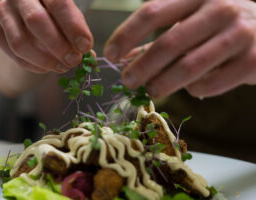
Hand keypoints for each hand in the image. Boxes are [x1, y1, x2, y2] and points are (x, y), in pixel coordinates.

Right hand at [0, 0, 92, 73]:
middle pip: (36, 21)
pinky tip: (48, 68)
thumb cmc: (56, 19)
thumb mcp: (71, 21)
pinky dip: (34, 65)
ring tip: (63, 66)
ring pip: (20, 42)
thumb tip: (89, 55)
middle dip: (58, 46)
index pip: (59, 3)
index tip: (85, 46)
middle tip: (74, 60)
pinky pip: (14, 54)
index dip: (73, 27)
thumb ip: (79, 35)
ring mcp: (4, 13)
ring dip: (45, 60)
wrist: (29, 19)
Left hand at [104, 0, 255, 97]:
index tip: (110, 54)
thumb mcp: (192, 21)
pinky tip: (190, 89)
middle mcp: (219, 9)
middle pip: (168, 43)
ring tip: (150, 91)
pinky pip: (210, 83)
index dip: (126, 35)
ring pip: (189, 66)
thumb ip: (162, 37)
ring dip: (163, 83)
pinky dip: (194, 90)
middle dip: (141, 67)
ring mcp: (239, 34)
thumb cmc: (221, 26)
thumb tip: (127, 58)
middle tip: (127, 82)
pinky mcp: (252, 61)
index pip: (151, 12)